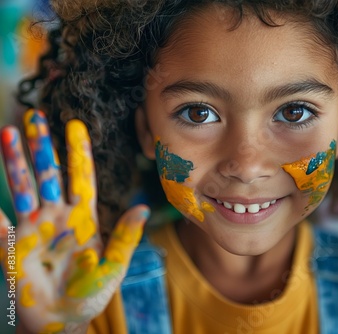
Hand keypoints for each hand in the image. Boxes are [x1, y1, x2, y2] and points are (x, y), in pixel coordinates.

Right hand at [0, 110, 148, 332]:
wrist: (66, 321)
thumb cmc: (92, 292)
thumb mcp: (114, 266)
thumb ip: (126, 237)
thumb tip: (142, 207)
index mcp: (84, 219)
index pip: (81, 178)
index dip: (78, 153)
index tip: (76, 125)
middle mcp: (57, 217)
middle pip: (48, 174)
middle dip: (42, 146)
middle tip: (34, 115)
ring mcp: (34, 230)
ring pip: (24, 188)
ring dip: (15, 162)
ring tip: (7, 132)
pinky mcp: (13, 249)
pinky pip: (1, 228)